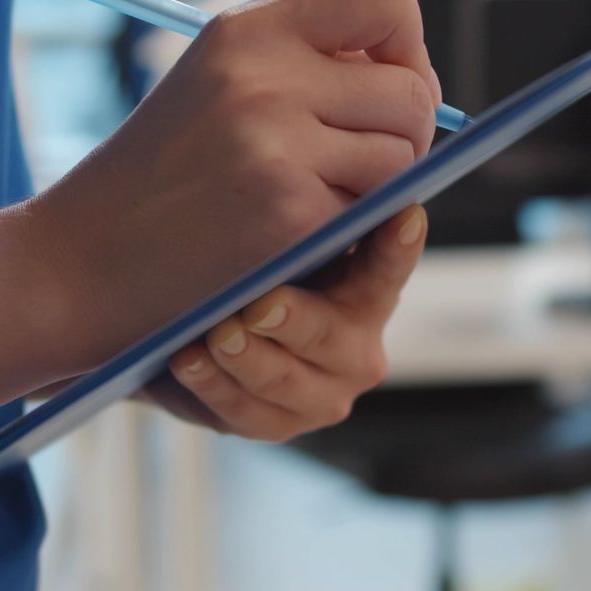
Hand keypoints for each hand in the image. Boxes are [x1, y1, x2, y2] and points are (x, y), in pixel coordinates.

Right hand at [24, 0, 439, 374]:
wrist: (76, 263)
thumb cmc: (159, 178)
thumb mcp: (217, 84)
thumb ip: (306, 61)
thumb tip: (417, 74)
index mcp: (247, 30)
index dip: (406, 43)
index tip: (381, 84)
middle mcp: (263, 73)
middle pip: (411, 91)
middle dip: (402, 135)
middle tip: (350, 167)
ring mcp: (276, 142)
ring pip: (404, 154)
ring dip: (376, 189)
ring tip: (309, 200)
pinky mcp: (290, 212)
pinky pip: (376, 213)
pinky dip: (348, 232)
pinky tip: (289, 238)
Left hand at [144, 206, 424, 439]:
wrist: (204, 325)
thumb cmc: (257, 266)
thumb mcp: (283, 240)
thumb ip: (302, 217)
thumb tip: (294, 166)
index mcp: (370, 292)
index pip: (389, 265)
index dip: (398, 244)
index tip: (405, 215)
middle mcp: (357, 349)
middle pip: (328, 335)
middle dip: (293, 319)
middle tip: (260, 305)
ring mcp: (320, 394)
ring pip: (283, 380)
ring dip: (246, 358)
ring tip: (215, 334)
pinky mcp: (277, 424)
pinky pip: (244, 412)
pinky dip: (212, 385)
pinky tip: (185, 359)